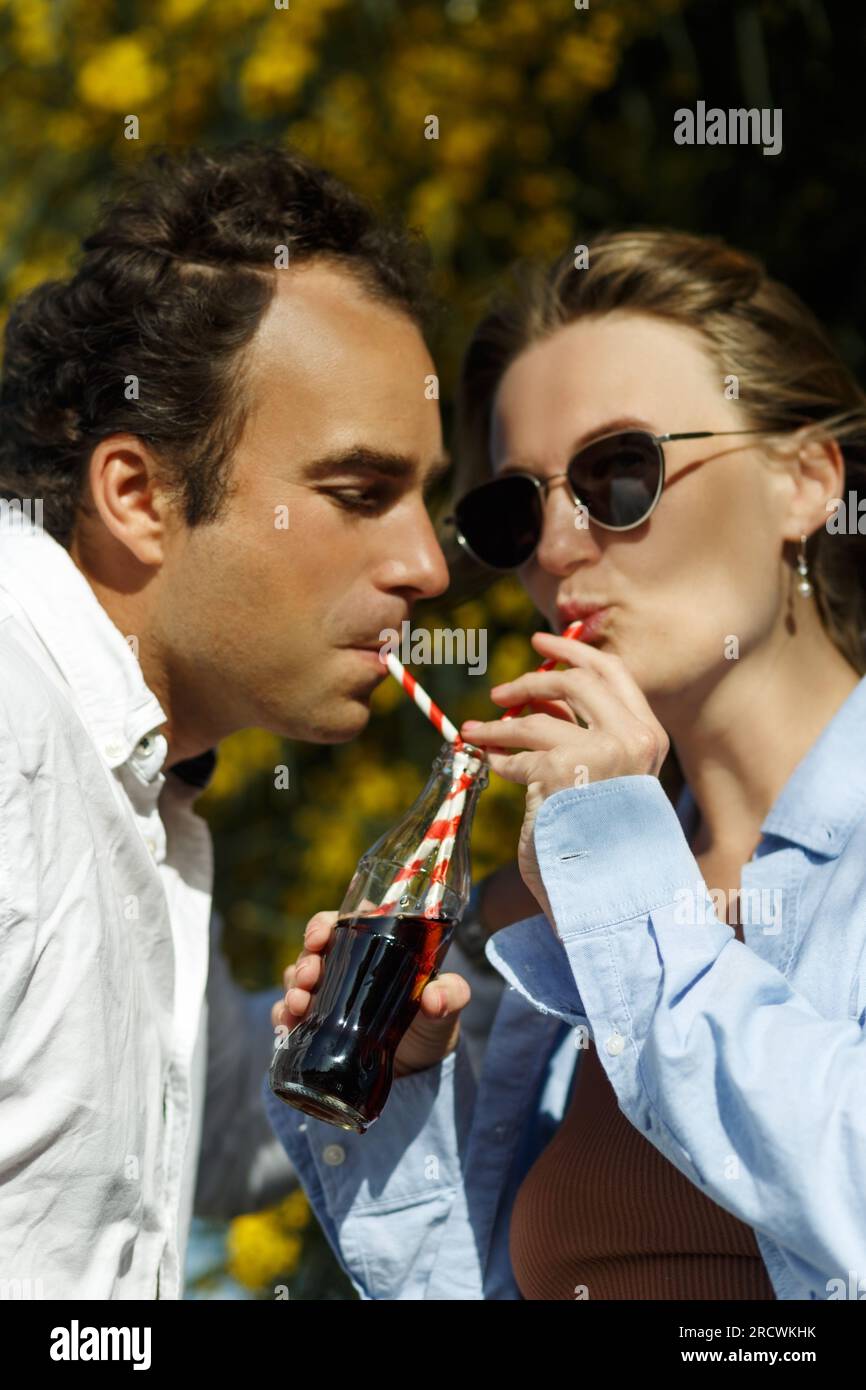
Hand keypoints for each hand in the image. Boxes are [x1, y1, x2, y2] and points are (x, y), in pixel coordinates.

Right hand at [272, 911, 472, 1077]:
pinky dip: (283, 1016)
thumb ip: (452, 995)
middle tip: (308, 977)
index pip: (345, 921)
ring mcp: (329, 994)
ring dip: (291, 986)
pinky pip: (289, 1012)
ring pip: (297, 977)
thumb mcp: (449, 1006)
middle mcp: (348, 965)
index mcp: (378, 947)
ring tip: (298, 1003)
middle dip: (305, 959)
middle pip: (314, 948)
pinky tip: (286, 1025)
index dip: (325, 923)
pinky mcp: (316, 1023)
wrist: (419, 1072)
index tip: (319, 937)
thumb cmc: (433, 1024)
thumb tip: (434, 999)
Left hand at [460, 632, 668, 924]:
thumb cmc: (603, 833)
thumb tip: (540, 697)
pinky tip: (490, 765)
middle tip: (499, 693)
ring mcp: (601, 753)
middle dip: (531, 681)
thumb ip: (581, 730)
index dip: (572, 651)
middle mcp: (633, 738)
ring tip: (474, 732)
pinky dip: (499, 757)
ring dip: (499, 724)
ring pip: (536, 718)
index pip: (613, 671)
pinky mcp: (564, 773)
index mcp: (649, 734)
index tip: (540, 642)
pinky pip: (519, 754)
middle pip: (574, 681)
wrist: (608, 888)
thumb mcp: (603, 772)